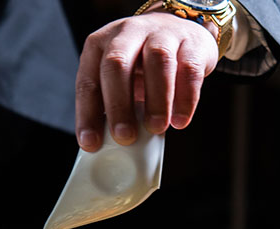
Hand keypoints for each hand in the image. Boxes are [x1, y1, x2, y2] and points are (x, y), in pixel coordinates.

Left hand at [75, 11, 218, 151]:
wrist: (181, 30)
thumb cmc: (143, 64)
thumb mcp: (120, 79)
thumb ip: (112, 105)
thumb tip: (108, 146)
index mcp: (99, 46)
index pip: (88, 81)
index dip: (87, 114)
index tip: (91, 143)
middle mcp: (127, 34)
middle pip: (117, 64)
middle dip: (118, 105)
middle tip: (124, 136)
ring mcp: (160, 33)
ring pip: (157, 61)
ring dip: (156, 100)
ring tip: (155, 128)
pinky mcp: (191, 42)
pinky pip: (188, 69)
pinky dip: (185, 98)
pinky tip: (179, 121)